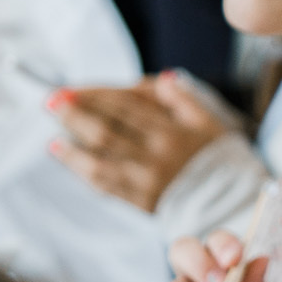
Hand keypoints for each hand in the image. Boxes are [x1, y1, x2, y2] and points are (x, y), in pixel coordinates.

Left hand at [49, 71, 229, 212]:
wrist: (228, 201)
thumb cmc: (216, 156)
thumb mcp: (207, 121)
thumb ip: (182, 99)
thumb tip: (161, 80)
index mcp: (172, 132)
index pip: (124, 109)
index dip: (94, 97)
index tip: (70, 89)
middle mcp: (156, 156)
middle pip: (106, 132)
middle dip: (75, 115)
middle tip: (52, 102)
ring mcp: (146, 180)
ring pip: (100, 160)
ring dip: (71, 145)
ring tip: (53, 134)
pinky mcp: (140, 200)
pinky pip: (104, 183)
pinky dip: (80, 168)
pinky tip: (64, 154)